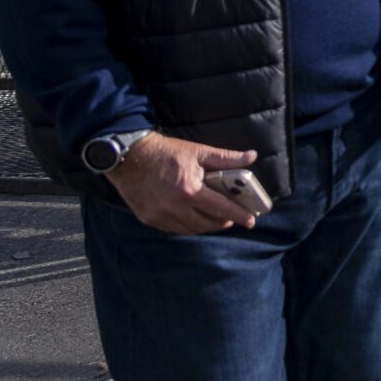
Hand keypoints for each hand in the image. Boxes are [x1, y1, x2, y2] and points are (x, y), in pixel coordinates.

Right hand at [109, 136, 260, 233]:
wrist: (129, 156)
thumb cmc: (166, 153)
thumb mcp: (199, 151)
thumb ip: (227, 158)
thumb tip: (251, 156)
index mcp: (189, 190)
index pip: (221, 208)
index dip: (238, 216)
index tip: (250, 221)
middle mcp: (174, 207)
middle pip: (207, 223)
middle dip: (223, 222)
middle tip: (233, 218)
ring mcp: (159, 215)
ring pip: (190, 229)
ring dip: (206, 226)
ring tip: (216, 219)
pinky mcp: (148, 218)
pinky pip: (174, 229)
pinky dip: (187, 227)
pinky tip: (195, 220)